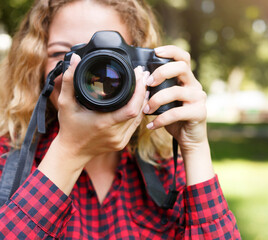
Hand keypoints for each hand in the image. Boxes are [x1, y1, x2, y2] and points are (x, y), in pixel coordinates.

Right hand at [38, 54, 148, 193]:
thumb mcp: (65, 103)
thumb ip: (69, 80)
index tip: (139, 74)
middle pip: (139, 111)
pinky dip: (139, 111)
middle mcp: (115, 133)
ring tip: (144, 83)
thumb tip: (75, 59)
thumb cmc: (68, 128)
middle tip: (144, 74)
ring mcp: (121, 139)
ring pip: (140, 118)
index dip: (139, 91)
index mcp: (104, 124)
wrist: (71, 152)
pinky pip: (136, 125)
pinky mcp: (123, 142)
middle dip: (143, 91)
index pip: (131, 108)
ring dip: (144, 100)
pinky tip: (140, 99)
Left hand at [142, 46, 213, 184]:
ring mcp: (199, 98)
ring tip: (146, 110)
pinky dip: (161, 119)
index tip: (155, 51)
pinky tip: (152, 125)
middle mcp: (195, 85)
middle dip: (162, 72)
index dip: (170, 51)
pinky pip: (177, 112)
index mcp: (186, 79)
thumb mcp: (165, 101)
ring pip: (177, 91)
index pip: (183, 57)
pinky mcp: (199, 112)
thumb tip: (138, 78)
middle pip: (182, 67)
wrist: (190, 139)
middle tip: (148, 83)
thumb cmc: (175, 119)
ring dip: (157, 100)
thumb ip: (158, 89)